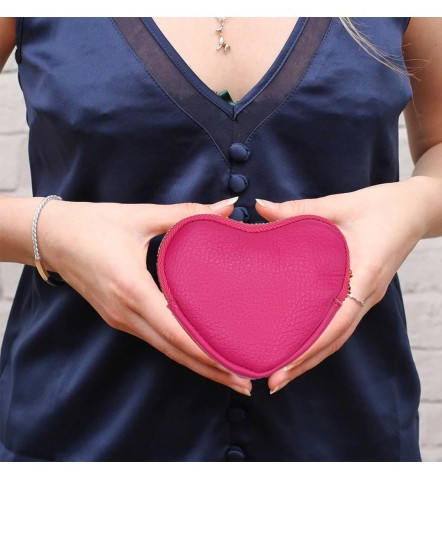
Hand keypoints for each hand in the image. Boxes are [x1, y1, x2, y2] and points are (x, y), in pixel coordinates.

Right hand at [36, 196, 251, 395]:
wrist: (50, 236)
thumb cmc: (93, 223)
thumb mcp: (141, 216)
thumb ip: (188, 213)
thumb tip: (230, 206)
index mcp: (132, 289)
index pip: (176, 332)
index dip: (208, 353)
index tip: (236, 366)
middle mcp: (125, 313)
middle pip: (174, 351)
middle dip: (210, 369)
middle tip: (245, 382)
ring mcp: (120, 319)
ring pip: (164, 349)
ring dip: (196, 363)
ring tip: (228, 373)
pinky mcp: (118, 317)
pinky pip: (153, 338)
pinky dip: (178, 349)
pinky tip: (197, 351)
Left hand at [255, 178, 427, 394]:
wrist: (414, 210)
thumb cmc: (381, 206)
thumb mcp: (340, 204)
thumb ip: (299, 209)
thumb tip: (259, 206)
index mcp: (364, 273)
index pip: (338, 320)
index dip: (312, 346)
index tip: (285, 364)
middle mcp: (367, 293)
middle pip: (336, 339)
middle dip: (305, 363)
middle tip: (273, 381)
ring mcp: (367, 296)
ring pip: (339, 336)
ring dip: (312, 356)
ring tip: (281, 373)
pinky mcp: (363, 293)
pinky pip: (342, 322)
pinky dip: (321, 339)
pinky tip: (301, 345)